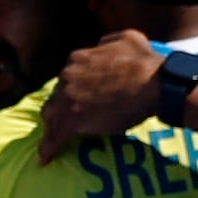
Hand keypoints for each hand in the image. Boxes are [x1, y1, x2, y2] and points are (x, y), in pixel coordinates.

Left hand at [43, 31, 168, 143]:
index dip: (71, 88)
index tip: (75, 96)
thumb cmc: (144, 62)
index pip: (67, 76)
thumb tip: (101, 47)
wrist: (152, 84)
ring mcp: (68, 98)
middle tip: (65, 118)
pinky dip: (48, 149)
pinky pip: (55, 137)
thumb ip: (106, 43)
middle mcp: (68, 75)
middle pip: (56, 95)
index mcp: (78, 58)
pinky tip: (44, 160)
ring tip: (50, 139)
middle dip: (59, 106)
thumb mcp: (126, 38)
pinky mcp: (72, 119)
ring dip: (51, 126)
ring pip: (51, 115)